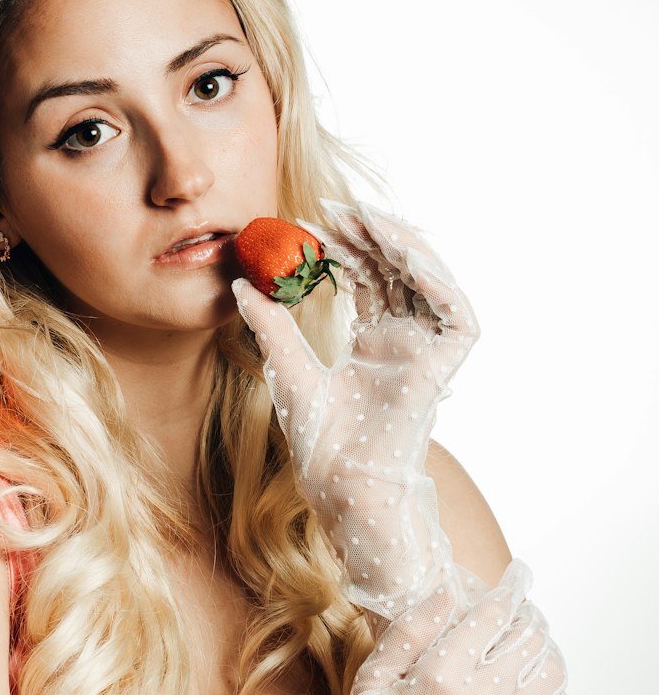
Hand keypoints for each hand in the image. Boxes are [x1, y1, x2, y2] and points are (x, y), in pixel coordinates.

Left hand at [232, 197, 478, 620]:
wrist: (339, 484)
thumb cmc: (317, 442)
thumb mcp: (287, 368)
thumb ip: (271, 325)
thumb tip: (239, 283)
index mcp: (372, 346)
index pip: (366, 279)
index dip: (345, 247)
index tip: (313, 221)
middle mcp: (403, 344)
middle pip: (396, 272)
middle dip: (370, 235)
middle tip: (336, 209)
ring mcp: (426, 354)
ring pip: (429, 281)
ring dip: (401, 245)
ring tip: (364, 220)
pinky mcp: (444, 367)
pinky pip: (455, 313)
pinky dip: (436, 278)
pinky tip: (403, 254)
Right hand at [266, 560, 570, 694]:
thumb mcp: (375, 678)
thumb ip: (412, 630)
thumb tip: (448, 591)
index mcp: (439, 673)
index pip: (494, 614)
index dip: (511, 590)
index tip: (518, 577)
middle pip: (528, 638)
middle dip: (530, 617)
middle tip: (524, 612)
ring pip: (549, 672)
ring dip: (545, 651)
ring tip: (533, 646)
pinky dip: (555, 693)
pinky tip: (538, 688)